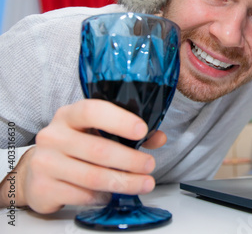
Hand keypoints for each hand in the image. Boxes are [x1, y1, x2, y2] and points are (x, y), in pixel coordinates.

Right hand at [4, 99, 165, 213]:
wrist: (37, 172)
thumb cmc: (74, 146)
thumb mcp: (97, 132)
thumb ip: (128, 133)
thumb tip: (158, 137)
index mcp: (69, 115)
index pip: (92, 111)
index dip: (119, 120)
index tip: (142, 130)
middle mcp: (54, 136)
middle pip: (97, 149)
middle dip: (130, 160)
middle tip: (150, 165)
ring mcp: (45, 162)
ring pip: (92, 176)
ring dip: (124, 181)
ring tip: (144, 183)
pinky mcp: (43, 188)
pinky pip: (82, 195)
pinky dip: (103, 196)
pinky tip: (112, 194)